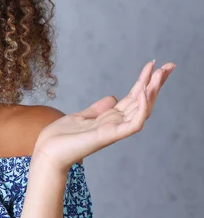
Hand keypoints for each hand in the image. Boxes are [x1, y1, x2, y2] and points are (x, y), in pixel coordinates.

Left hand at [33, 60, 175, 171]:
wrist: (47, 152)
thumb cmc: (61, 137)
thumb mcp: (81, 116)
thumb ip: (98, 109)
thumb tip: (113, 98)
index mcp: (110, 118)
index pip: (133, 97)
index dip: (144, 81)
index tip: (154, 65)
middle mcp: (116, 123)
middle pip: (142, 101)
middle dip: (156, 83)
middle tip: (170, 65)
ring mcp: (114, 130)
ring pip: (142, 110)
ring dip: (153, 92)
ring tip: (160, 74)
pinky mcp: (109, 136)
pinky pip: (132, 124)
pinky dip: (140, 109)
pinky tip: (143, 92)